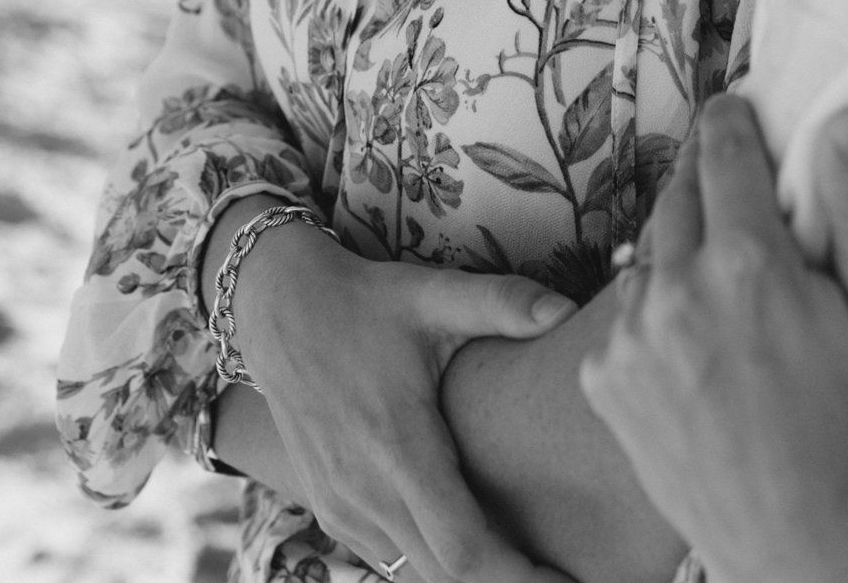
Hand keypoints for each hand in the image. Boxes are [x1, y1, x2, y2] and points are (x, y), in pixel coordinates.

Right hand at [215, 209, 578, 582]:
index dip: (521, 577)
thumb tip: (568, 311)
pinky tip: (470, 543)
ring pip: (414, 573)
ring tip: (525, 562)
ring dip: (468, 573)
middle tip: (562, 575)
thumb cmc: (364, 302)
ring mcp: (341, 506)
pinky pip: (388, 558)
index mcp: (398, 447)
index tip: (569, 579)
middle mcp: (364, 491)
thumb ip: (501, 303)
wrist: (278, 308)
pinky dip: (431, 562)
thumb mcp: (432, 294)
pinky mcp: (329, 507)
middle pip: (446, 576)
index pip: (464, 549)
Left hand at [579, 96, 847, 582]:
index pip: (725, 147)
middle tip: (744, 190)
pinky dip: (658, 309)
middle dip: (710, 176)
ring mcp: (631, 337)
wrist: (793, 546)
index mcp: (748, 266)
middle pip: (678, 190)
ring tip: (730, 280)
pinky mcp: (605, 379)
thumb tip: (845, 119)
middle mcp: (676, 291)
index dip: (736, 119)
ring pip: (650, 250)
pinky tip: (702, 342)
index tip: (743, 109)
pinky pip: (627, 313)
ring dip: (682, 245)